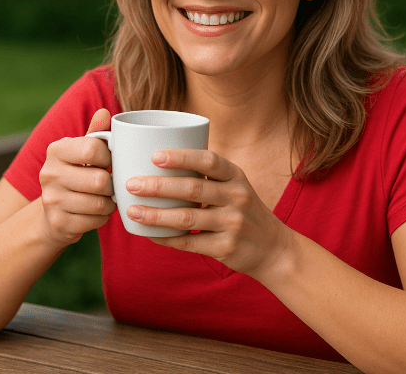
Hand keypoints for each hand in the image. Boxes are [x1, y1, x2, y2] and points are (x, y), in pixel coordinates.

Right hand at [38, 108, 116, 245]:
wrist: (53, 213)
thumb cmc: (75, 175)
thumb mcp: (82, 152)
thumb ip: (96, 133)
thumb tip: (105, 112)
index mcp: (56, 150)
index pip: (92, 149)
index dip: (109, 157)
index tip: (108, 162)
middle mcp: (48, 173)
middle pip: (99, 180)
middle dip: (112, 185)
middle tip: (110, 185)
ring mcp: (51, 200)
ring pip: (100, 203)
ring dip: (110, 203)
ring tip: (106, 198)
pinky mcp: (59, 223)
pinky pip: (96, 221)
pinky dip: (103, 217)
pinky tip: (96, 212)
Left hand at [125, 149, 292, 278]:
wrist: (274, 249)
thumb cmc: (243, 210)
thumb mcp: (235, 186)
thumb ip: (207, 175)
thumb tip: (157, 160)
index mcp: (236, 176)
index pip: (209, 160)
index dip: (181, 157)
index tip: (154, 156)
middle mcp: (236, 198)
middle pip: (192, 188)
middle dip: (158, 186)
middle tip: (131, 184)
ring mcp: (232, 224)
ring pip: (187, 218)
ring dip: (155, 215)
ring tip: (132, 211)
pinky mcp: (225, 248)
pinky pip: (189, 242)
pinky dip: (166, 238)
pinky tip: (148, 234)